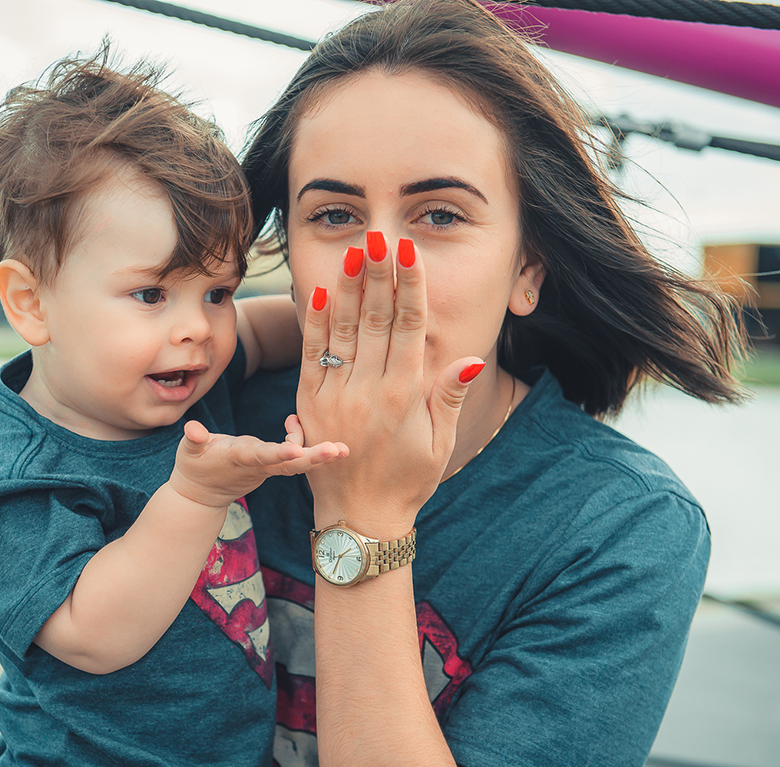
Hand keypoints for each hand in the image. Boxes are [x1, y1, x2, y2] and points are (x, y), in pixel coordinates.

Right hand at [168, 419, 348, 509]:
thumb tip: (192, 428)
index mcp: (239, 459)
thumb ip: (193, 440)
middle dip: (315, 457)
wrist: (201, 495)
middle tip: (338, 451)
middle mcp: (258, 466)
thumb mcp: (188, 452)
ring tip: (342, 448)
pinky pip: (293, 456)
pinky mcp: (272, 466)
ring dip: (320, 455)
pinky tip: (294, 422)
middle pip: (291, 464)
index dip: (278, 452)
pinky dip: (302, 442)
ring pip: (297, 463)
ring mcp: (267, 468)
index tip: (296, 450)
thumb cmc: (194, 467)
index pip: (262, 456)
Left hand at [296, 233, 482, 532]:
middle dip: (378, 274)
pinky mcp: (310, 404)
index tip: (408, 253)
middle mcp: (370, 390)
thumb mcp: (440, 442)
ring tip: (353, 251)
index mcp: (405, 395)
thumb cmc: (409, 480)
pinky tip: (321, 292)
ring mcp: (337, 395)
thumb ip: (449, 396)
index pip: (409, 327)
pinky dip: (316, 323)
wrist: (359, 518)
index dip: (409, 286)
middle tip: (379, 236)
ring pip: (344, 330)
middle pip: (376, 319)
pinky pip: (313, 356)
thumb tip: (469, 356)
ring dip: (349, 288)